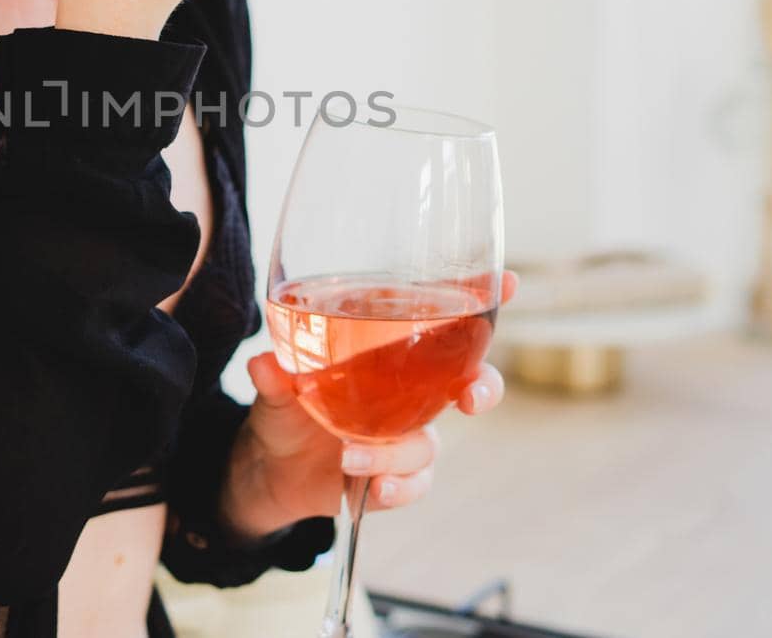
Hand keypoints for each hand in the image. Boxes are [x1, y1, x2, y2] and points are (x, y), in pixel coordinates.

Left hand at [218, 271, 518, 539]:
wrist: (270, 467)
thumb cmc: (286, 405)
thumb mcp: (275, 386)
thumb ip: (274, 375)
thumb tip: (263, 363)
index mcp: (390, 351)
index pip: (443, 319)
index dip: (480, 299)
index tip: (508, 282)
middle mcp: (410, 389)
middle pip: (469, 381)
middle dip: (483, 387)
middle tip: (470, 396)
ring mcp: (405, 432)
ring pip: (432, 441)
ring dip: (399, 452)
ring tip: (351, 456)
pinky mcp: (394, 474)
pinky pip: (415, 483)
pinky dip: (398, 488)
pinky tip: (375, 491)